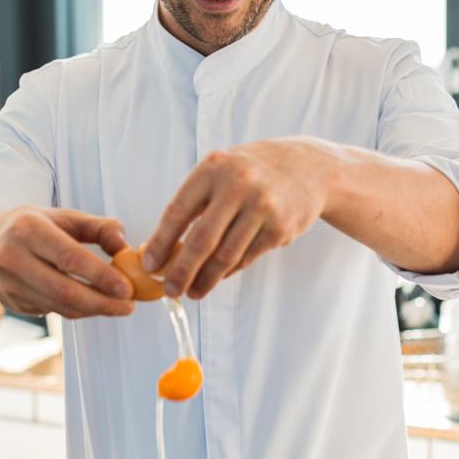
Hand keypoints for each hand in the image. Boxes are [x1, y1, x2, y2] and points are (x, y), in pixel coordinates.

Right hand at [0, 207, 134, 317]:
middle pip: (64, 290)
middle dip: (102, 302)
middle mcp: (13, 258)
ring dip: (93, 309)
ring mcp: (10, 285)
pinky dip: (78, 310)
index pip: (69, 257)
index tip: (126, 288)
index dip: (101, 276)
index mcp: (28, 229)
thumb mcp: (61, 217)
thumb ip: (98, 227)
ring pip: (59, 306)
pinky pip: (53, 311)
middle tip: (128, 305)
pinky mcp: (13, 304)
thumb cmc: (30, 228)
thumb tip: (125, 245)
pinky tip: (94, 304)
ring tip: (119, 306)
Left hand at [142, 139, 327, 298]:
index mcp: (214, 168)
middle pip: (201, 240)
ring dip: (205, 279)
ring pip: (226, 255)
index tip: (150, 266)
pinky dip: (229, 272)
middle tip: (169, 290)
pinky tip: (218, 277)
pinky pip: (247, 258)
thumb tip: (160, 248)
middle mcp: (238, 185)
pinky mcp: (280, 228)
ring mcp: (262, 207)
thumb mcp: (220, 172)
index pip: (178, 211)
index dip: (161, 242)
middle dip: (181, 271)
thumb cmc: (252, 172)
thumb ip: (193, 204)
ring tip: (192, 291)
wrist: (309, 167)